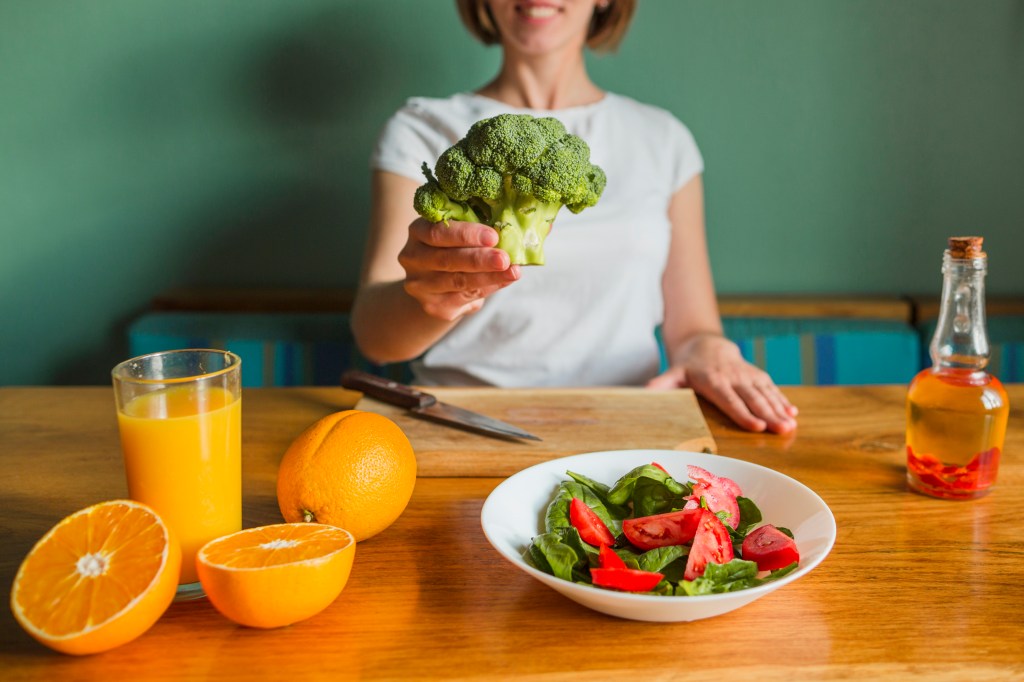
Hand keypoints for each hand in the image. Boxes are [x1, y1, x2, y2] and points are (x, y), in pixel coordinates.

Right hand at [399, 218, 519, 320]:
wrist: (439, 282)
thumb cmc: (456, 247)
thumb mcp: (461, 233)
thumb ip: (479, 229)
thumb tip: (516, 234)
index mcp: (418, 232)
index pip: (438, 232)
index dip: (466, 235)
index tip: (493, 236)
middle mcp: (412, 258)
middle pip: (447, 260)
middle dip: (480, 259)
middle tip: (505, 258)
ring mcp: (420, 285)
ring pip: (458, 282)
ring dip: (489, 277)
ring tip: (513, 272)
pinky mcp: (433, 306)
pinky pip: (465, 297)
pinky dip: (489, 288)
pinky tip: (504, 281)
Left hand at [647, 333, 797, 433]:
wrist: (706, 343)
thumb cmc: (687, 365)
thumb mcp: (672, 373)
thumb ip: (661, 384)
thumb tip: (646, 392)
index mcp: (713, 380)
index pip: (729, 399)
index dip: (743, 413)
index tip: (758, 426)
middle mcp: (733, 376)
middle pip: (752, 398)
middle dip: (769, 414)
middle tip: (782, 430)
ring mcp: (747, 374)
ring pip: (765, 393)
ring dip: (779, 409)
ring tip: (791, 425)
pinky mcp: (756, 374)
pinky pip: (771, 387)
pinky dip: (782, 400)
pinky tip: (793, 413)